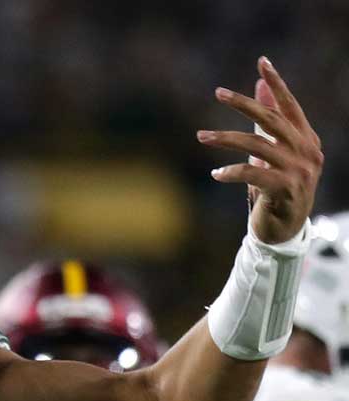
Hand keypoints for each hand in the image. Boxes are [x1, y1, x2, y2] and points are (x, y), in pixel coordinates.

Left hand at [198, 57, 322, 243]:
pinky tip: (215, 174)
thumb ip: (268, 123)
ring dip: (225, 138)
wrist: (285, 230)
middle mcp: (306, 152)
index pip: (290, 106)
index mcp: (306, 140)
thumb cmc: (276, 188)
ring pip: (256, 145)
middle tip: (218, 92)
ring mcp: (298, 171)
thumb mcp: (274, 153)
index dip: (277, 84)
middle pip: (271, 120)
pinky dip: (230, 172)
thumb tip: (259, 88)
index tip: (262, 62)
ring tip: (201, 136)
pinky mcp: (284, 189)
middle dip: (244, 104)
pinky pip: (252, 174)